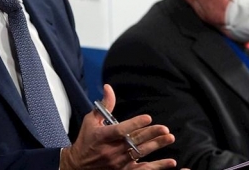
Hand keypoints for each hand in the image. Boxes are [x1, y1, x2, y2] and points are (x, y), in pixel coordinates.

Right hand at [60, 84, 176, 169]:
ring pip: (140, 153)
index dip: (134, 124)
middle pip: (133, 141)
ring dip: (156, 145)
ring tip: (169, 138)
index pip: (120, 130)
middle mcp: (110, 150)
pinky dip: (157, 166)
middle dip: (150, 134)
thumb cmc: (86, 140)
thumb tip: (108, 88)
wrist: (79, 165)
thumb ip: (104, 106)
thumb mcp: (91, 120)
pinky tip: (170, 161)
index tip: (147, 118)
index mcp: (101, 136)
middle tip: (164, 128)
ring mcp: (117, 162)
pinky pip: (142, 168)